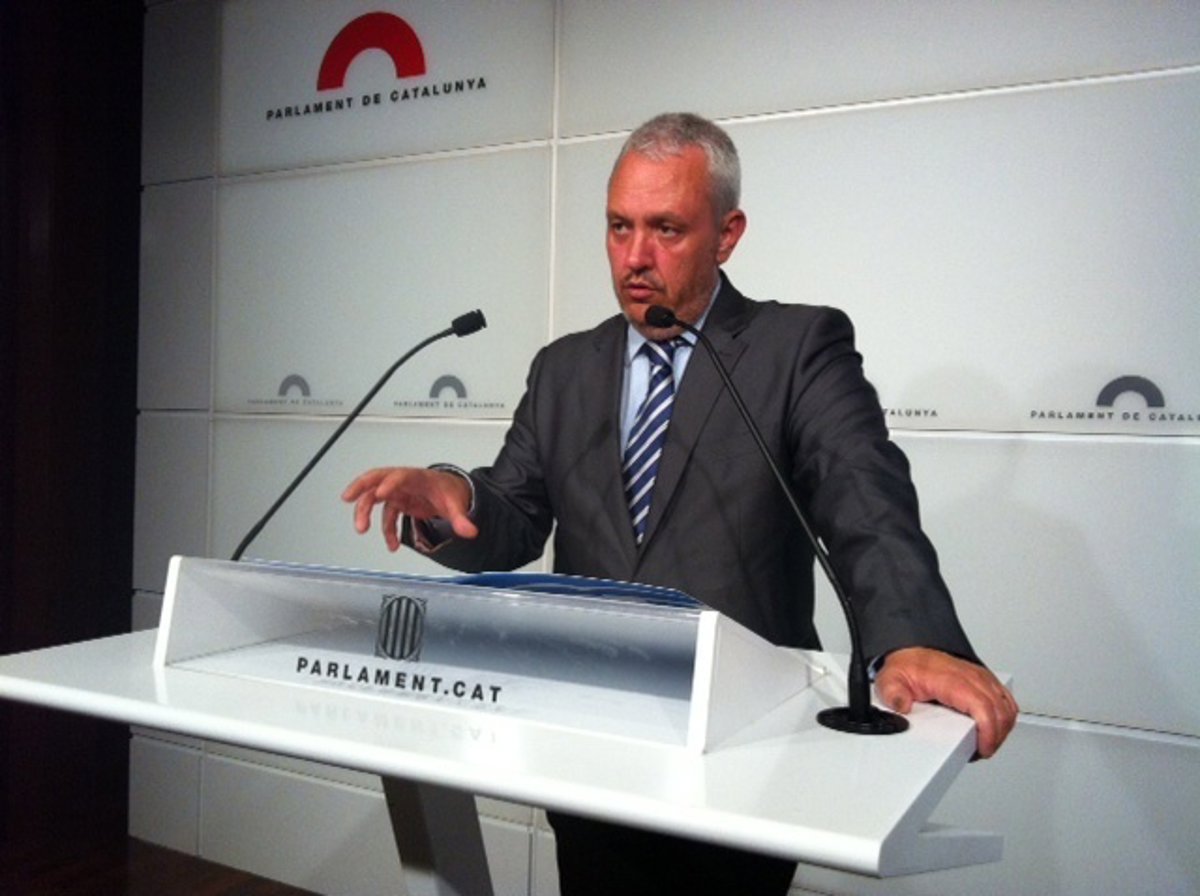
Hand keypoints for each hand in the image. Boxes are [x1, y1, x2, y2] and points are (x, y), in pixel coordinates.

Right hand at [341, 467, 476, 551]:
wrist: (450, 491)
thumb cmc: (449, 492)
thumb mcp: (458, 505)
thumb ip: (462, 519)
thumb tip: (470, 531)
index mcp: (419, 477)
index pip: (402, 476)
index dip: (390, 483)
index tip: (380, 493)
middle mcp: (404, 482)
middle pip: (378, 477)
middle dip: (361, 486)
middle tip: (348, 498)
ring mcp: (398, 491)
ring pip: (374, 496)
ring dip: (364, 511)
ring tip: (361, 528)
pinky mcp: (397, 502)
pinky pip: (385, 514)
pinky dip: (385, 530)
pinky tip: (391, 544)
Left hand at [874, 647, 1017, 758]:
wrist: (912, 654)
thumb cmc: (907, 668)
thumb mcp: (891, 680)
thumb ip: (893, 694)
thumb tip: (902, 706)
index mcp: (951, 680)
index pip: (983, 706)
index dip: (988, 731)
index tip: (983, 748)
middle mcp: (971, 677)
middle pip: (1000, 710)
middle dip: (995, 737)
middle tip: (981, 751)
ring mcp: (981, 678)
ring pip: (1007, 706)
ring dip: (1002, 729)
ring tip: (986, 743)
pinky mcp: (985, 681)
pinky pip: (1006, 700)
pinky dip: (1006, 717)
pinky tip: (994, 729)